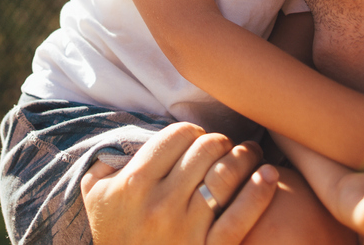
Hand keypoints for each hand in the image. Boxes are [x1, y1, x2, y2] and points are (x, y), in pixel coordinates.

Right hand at [81, 122, 278, 244]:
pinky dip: (259, 192)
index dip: (192, 131)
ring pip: (226, 176)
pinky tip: (268, 175)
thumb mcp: (95, 193)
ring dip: (244, 157)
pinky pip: (240, 217)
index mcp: (134, 183)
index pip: (177, 136)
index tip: (197, 138)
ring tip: (250, 154)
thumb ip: (106, 158)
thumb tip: (134, 130)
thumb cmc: (114, 233)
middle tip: (223, 146)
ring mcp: (187, 229)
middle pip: (205, 151)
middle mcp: (161, 204)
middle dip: (219, 142)